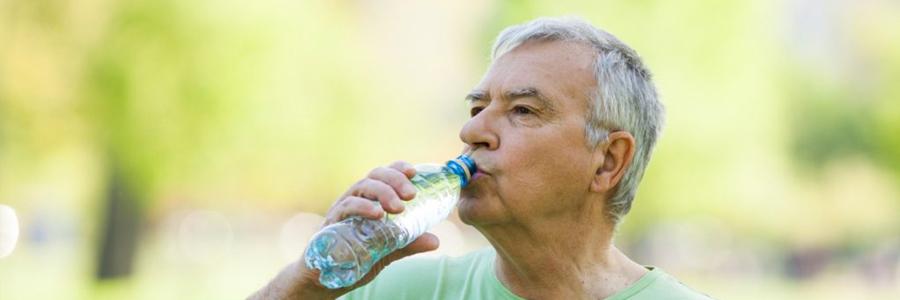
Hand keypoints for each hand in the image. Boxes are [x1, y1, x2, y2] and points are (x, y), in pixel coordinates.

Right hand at [248, 161, 439, 299]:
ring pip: (361, 187)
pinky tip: (377, 214)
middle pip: (374, 176)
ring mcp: (342, 209)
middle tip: (412, 194)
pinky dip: (363, 207)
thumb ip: (408, 244)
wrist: (324, 280)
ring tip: (399, 206)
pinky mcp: (331, 223)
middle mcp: (355, 200)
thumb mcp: (386, 251)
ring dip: (382, 192)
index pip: (383, 176)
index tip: (414, 172)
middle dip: (394, 179)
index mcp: (369, 201)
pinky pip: (345, 208)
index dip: (398, 169)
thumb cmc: (354, 258)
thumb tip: (435, 240)